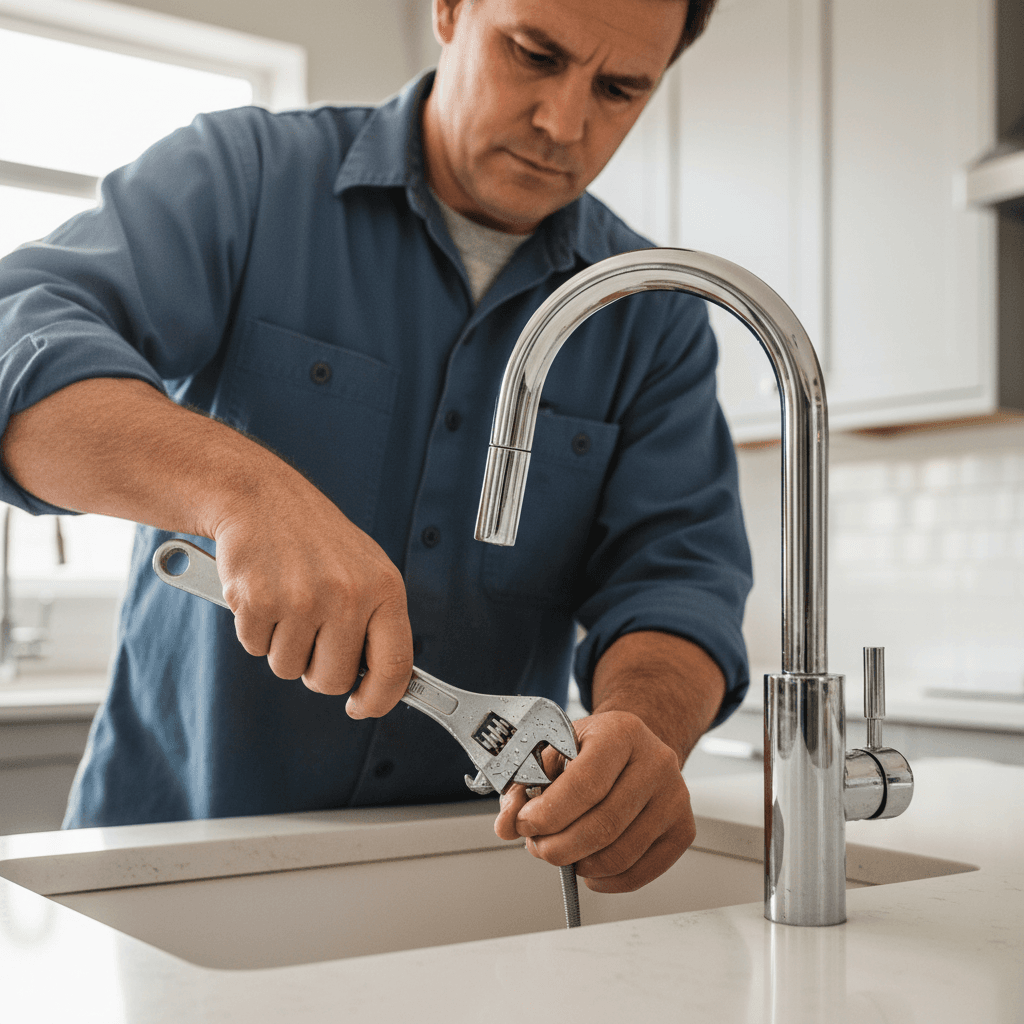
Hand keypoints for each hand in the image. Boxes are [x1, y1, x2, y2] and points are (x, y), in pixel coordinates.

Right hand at [211, 467, 412, 717]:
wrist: (261, 496)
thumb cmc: (315, 539)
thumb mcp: (365, 569)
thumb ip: (377, 621)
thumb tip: (381, 683)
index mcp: (383, 588)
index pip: (395, 665)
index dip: (379, 698)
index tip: (363, 706)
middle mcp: (348, 595)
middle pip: (333, 681)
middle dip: (317, 669)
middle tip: (310, 633)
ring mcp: (302, 598)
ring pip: (289, 668)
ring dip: (282, 644)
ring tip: (286, 600)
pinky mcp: (258, 601)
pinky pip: (255, 648)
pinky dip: (254, 628)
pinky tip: (263, 591)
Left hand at [493, 710, 695, 892]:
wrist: (634, 746)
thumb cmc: (590, 749)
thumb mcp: (552, 749)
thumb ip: (523, 784)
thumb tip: (506, 825)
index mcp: (621, 732)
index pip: (585, 784)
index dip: (549, 814)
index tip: (525, 825)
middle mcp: (656, 762)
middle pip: (604, 825)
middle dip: (559, 846)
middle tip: (537, 846)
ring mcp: (675, 797)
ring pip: (620, 854)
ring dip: (580, 864)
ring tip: (561, 851)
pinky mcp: (683, 828)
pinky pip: (641, 872)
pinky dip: (606, 880)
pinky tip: (587, 865)